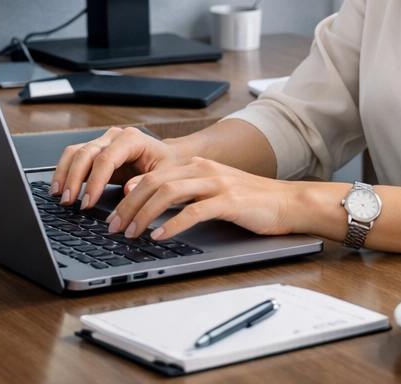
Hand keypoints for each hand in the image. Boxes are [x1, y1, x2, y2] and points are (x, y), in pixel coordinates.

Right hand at [50, 127, 183, 209]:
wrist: (168, 158)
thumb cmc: (167, 166)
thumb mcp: (165, 175)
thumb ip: (146, 182)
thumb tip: (127, 190)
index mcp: (132, 139)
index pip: (107, 158)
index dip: (95, 181)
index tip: (88, 202)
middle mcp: (114, 137)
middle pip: (86, 153)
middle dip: (75, 178)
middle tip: (69, 201)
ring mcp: (103, 141)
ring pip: (76, 152)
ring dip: (65, 174)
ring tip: (60, 196)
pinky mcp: (95, 151)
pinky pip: (74, 157)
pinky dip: (64, 171)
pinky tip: (60, 188)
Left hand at [105, 157, 304, 240]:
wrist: (288, 202)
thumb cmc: (250, 201)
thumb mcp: (213, 190)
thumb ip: (187, 194)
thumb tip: (152, 209)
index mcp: (196, 165)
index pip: (152, 175)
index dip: (128, 194)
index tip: (112, 214)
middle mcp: (203, 169)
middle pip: (154, 182)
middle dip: (128, 206)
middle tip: (114, 227)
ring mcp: (217, 183)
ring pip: (169, 193)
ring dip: (144, 214)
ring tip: (131, 233)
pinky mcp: (229, 200)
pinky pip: (194, 210)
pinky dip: (172, 224)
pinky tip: (160, 236)